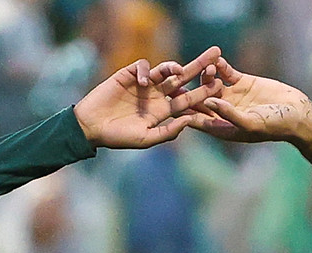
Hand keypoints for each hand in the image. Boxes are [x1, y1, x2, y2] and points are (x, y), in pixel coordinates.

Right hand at [74, 48, 222, 149]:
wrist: (92, 127)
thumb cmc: (118, 137)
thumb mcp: (146, 138)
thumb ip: (167, 132)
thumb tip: (188, 120)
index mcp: (163, 111)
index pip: (188, 100)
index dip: (203, 92)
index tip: (219, 86)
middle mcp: (157, 95)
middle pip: (183, 79)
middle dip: (199, 67)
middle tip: (217, 55)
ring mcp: (144, 84)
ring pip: (166, 69)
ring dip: (175, 66)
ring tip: (179, 70)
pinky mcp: (130, 74)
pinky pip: (143, 66)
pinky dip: (146, 70)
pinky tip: (143, 82)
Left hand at [169, 55, 311, 143]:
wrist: (296, 112)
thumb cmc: (274, 125)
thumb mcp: (250, 123)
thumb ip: (229, 114)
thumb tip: (207, 103)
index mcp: (222, 127)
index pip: (198, 121)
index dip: (184, 113)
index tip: (172, 105)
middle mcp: (223, 112)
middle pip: (199, 102)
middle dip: (187, 92)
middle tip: (173, 83)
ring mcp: (232, 96)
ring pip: (211, 84)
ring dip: (204, 76)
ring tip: (202, 69)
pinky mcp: (241, 82)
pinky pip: (226, 72)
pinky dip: (219, 66)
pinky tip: (213, 59)